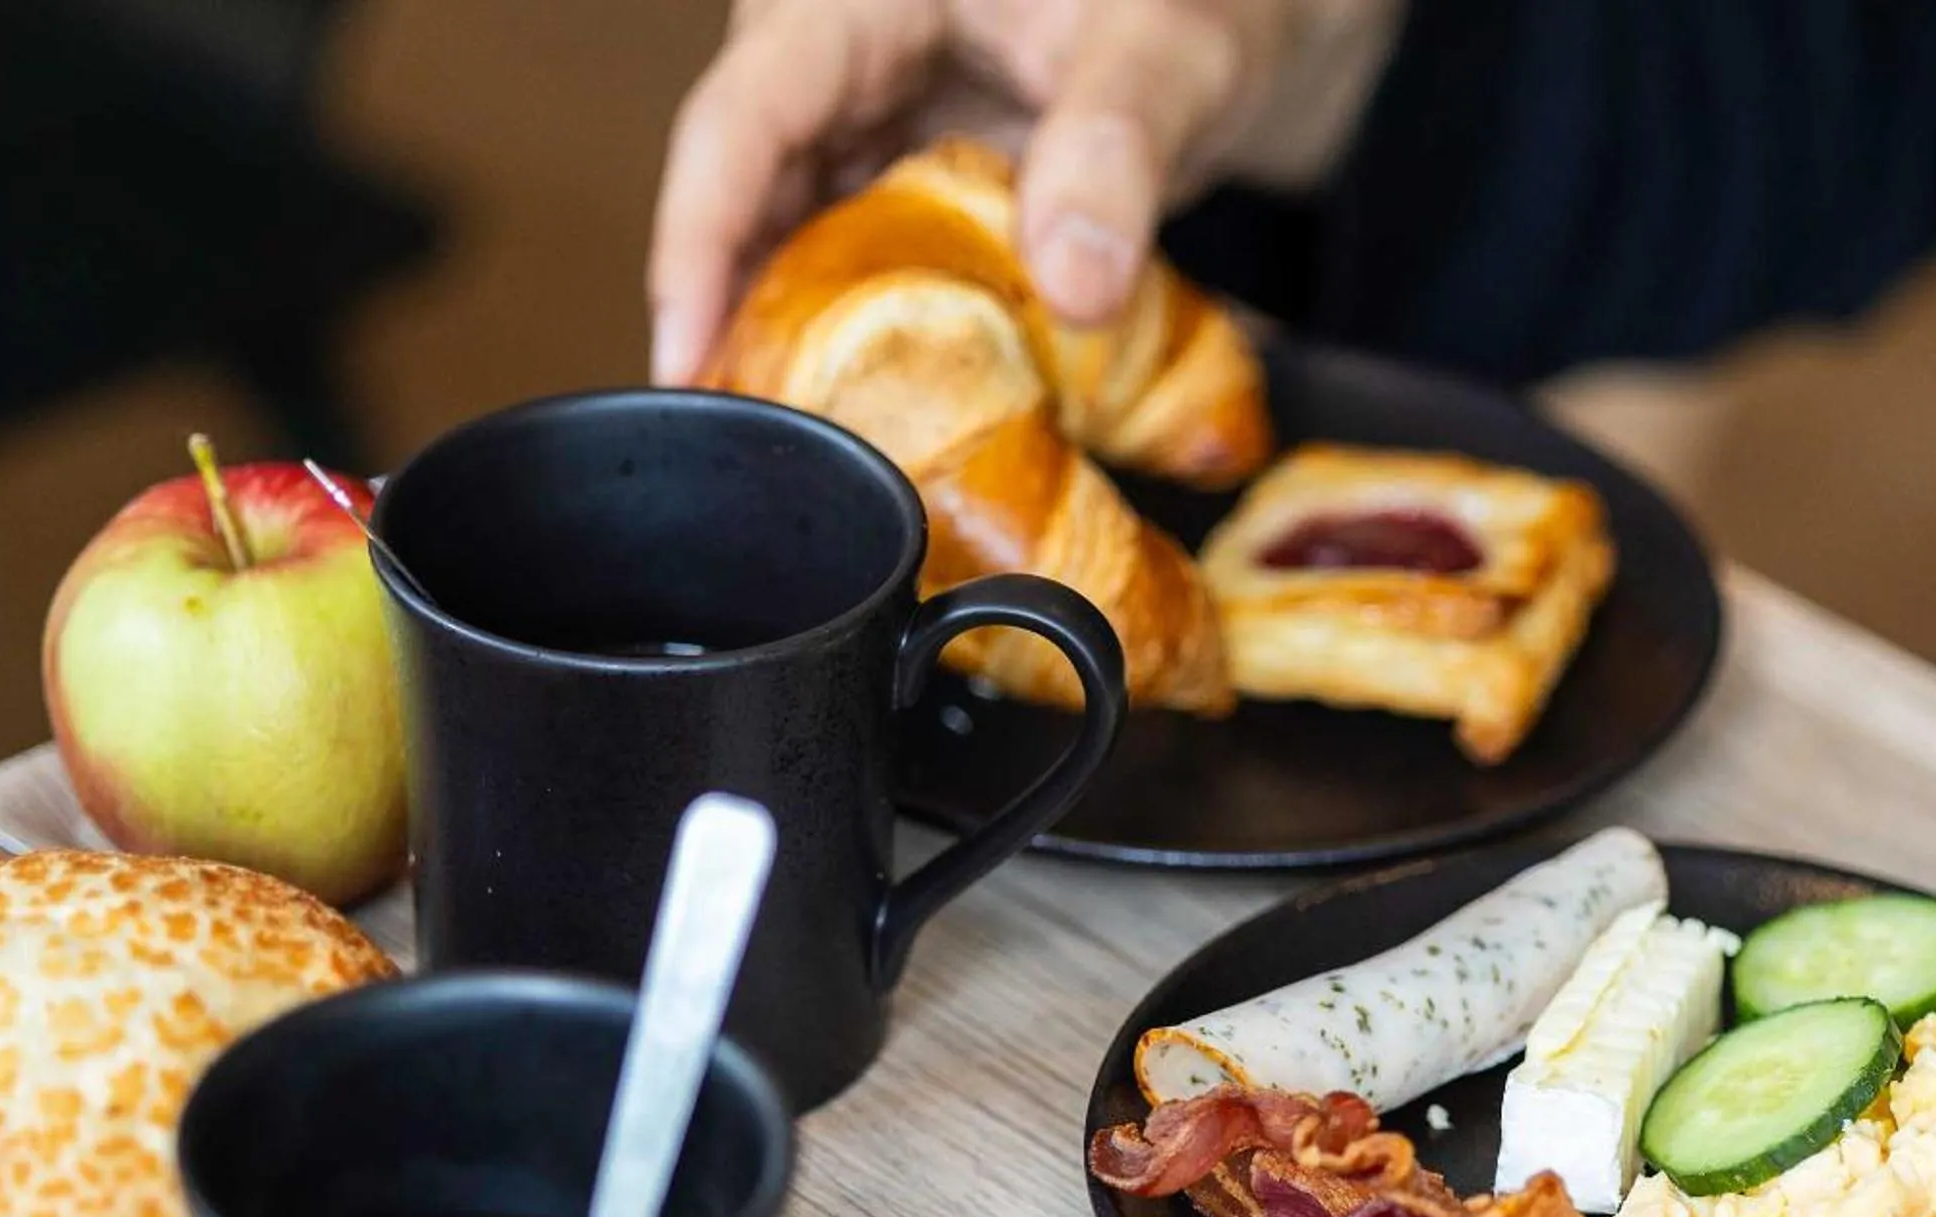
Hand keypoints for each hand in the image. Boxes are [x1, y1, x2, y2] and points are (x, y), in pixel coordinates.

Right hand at [649, 0, 1401, 383]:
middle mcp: (843, 55)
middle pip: (746, 196)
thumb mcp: (1171, 52)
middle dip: (737, 321)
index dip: (695, 244)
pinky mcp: (916, 178)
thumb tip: (1073, 287)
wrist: (1250, 15)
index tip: (685, 361)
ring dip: (801, 340)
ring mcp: (876, 120)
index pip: (739, 122)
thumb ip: (1117, 154)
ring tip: (809, 454)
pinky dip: (874, 336)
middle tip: (751, 452)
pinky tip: (883, 413)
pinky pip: (866, 263)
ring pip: (798, 241)